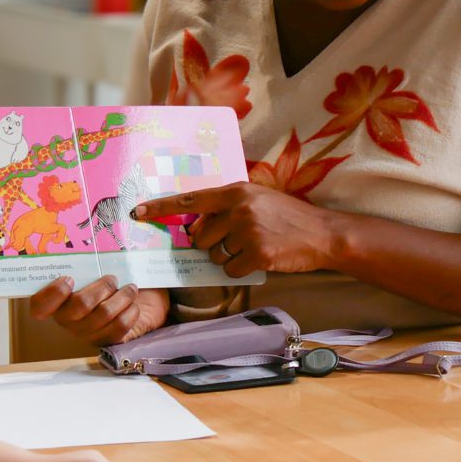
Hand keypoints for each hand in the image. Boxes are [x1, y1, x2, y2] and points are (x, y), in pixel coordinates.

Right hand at [28, 275, 169, 346]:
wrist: (127, 300)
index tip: (69, 278)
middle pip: (81, 304)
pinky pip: (120, 326)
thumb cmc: (102, 280)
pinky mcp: (107, 339)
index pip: (40, 307)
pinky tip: (133, 304)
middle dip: (102, 287)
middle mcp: (67, 320)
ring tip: (131, 288)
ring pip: (104, 314)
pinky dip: (130, 311)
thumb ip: (84, 265)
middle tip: (112, 278)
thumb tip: (88, 244)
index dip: (53, 294)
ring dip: (122, 296)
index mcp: (55, 302)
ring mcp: (86, 333)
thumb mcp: (89, 271)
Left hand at [134, 184, 338, 277]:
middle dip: (211, 244)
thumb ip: (229, 206)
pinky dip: (241, 270)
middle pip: (199, 236)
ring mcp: (248, 232)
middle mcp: (239, 209)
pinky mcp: (258, 254)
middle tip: (237, 240)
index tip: (137, 212)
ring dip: (228, 257)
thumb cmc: (289, 217)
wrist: (323, 234)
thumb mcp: (259, 199)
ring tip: (254, 246)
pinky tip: (261, 259)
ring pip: (214, 255)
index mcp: (236, 191)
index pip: (189, 200)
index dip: (161, 207)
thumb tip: (195, 225)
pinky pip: (230, 270)